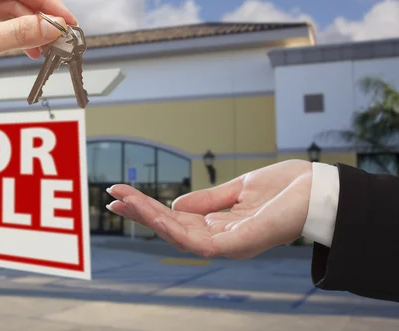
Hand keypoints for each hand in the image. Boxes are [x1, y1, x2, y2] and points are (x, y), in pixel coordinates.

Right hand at [106, 160, 312, 258]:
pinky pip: (199, 241)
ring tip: (123, 201)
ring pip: (179, 236)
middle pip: (171, 228)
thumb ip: (209, 200)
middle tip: (111, 196)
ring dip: (149, 218)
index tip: (123, 193)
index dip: (149, 208)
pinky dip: (173, 228)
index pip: (176, 220)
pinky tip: (155, 214)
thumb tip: (175, 206)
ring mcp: (230, 243)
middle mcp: (221, 238)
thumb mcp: (239, 189)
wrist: (322, 189)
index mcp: (221, 225)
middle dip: (140, 213)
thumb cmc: (287, 189)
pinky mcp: (239, 243)